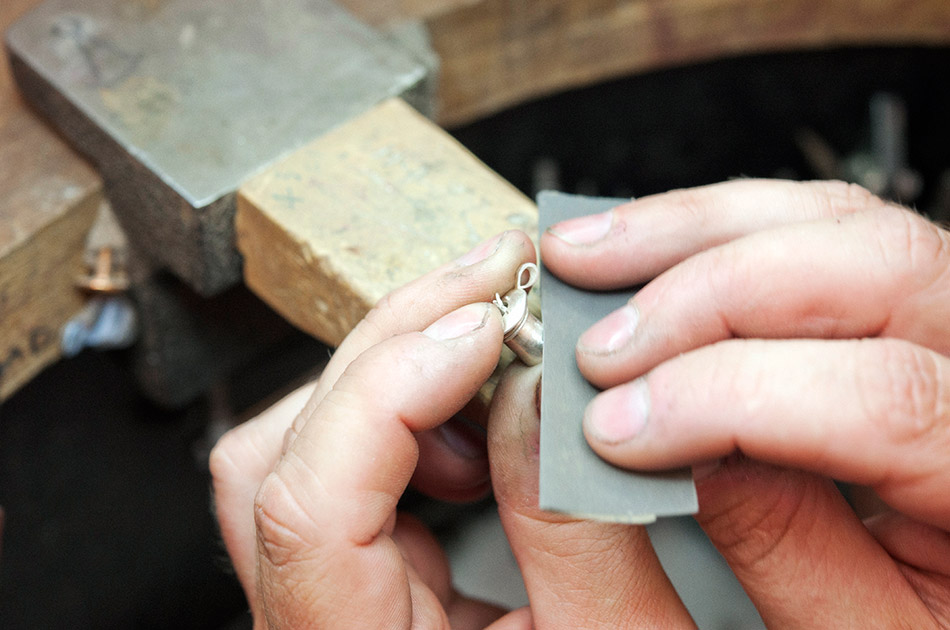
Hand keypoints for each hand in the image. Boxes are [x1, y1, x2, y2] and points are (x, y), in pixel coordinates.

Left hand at [210, 230, 692, 627]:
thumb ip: (574, 521)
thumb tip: (534, 383)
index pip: (304, 503)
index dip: (389, 391)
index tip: (486, 329)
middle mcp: (308, 624)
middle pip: (284, 449)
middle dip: (396, 345)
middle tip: (494, 290)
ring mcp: (320, 594)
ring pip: (299, 443)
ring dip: (397, 373)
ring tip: (494, 354)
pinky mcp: (353, 570)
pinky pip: (343, 461)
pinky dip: (411, 413)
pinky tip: (483, 420)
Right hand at [541, 179, 949, 626]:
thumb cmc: (934, 624)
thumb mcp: (863, 624)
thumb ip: (778, 537)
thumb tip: (669, 444)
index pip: (886, 399)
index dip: (732, 399)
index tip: (619, 428)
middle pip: (872, 266)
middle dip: (705, 292)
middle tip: (600, 344)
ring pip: (838, 217)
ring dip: (693, 230)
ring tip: (590, 253)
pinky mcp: (908, 292)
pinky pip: (818, 222)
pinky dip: (718, 224)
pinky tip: (650, 242)